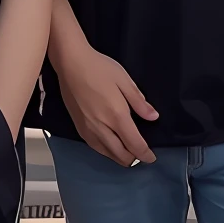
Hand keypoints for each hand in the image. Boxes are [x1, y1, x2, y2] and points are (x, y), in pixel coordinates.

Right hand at [51, 40, 158, 165]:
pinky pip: (95, 147)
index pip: (135, 145)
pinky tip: (110, 146)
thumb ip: (139, 102)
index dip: (145, 155)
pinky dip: (106, 151)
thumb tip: (153, 117)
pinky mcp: (78, 128)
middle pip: (121, 155)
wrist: (70, 63)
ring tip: (127, 152)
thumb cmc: (99, 68)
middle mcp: (102, 128)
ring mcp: (88, 130)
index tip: (151, 157)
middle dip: (133, 159)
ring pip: (107, 154)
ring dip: (119, 157)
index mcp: (117, 116)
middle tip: (141, 155)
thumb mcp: (124, 80)